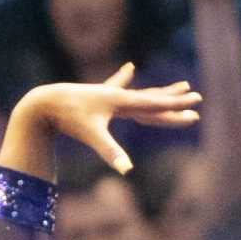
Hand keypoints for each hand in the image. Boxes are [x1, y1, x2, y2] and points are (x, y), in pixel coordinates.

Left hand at [12, 63, 200, 174]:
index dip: (176, 108)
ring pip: (141, 95)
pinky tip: (130, 69)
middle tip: (196, 97)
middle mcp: (119, 96)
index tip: (196, 105)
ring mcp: (109, 96)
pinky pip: (117, 87)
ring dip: (160, 92)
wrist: (44, 102)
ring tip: (180, 85)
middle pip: (154, 99)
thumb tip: (127, 170)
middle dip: (175, 101)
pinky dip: (124, 78)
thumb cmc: (68, 118)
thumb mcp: (92, 136)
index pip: (156, 106)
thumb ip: (111, 152)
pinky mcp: (98, 98)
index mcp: (122, 102)